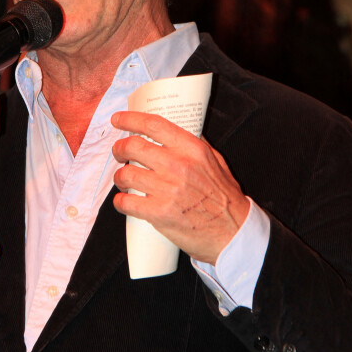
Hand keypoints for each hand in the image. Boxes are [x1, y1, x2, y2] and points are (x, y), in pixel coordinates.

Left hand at [111, 111, 249, 264]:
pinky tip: (124, 201)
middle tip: (119, 153)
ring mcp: (167, 189)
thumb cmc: (224, 197)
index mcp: (192, 149)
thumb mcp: (215, 161)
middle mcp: (178, 165)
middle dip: (119, 149)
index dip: (130, 120)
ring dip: (119, 177)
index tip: (118, 120)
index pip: (153, 125)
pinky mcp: (159, 213)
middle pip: (133, 146)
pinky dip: (120, 202)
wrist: (233, 232)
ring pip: (125, 174)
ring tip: (124, 180)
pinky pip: (125, 202)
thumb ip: (195, 144)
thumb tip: (173, 132)